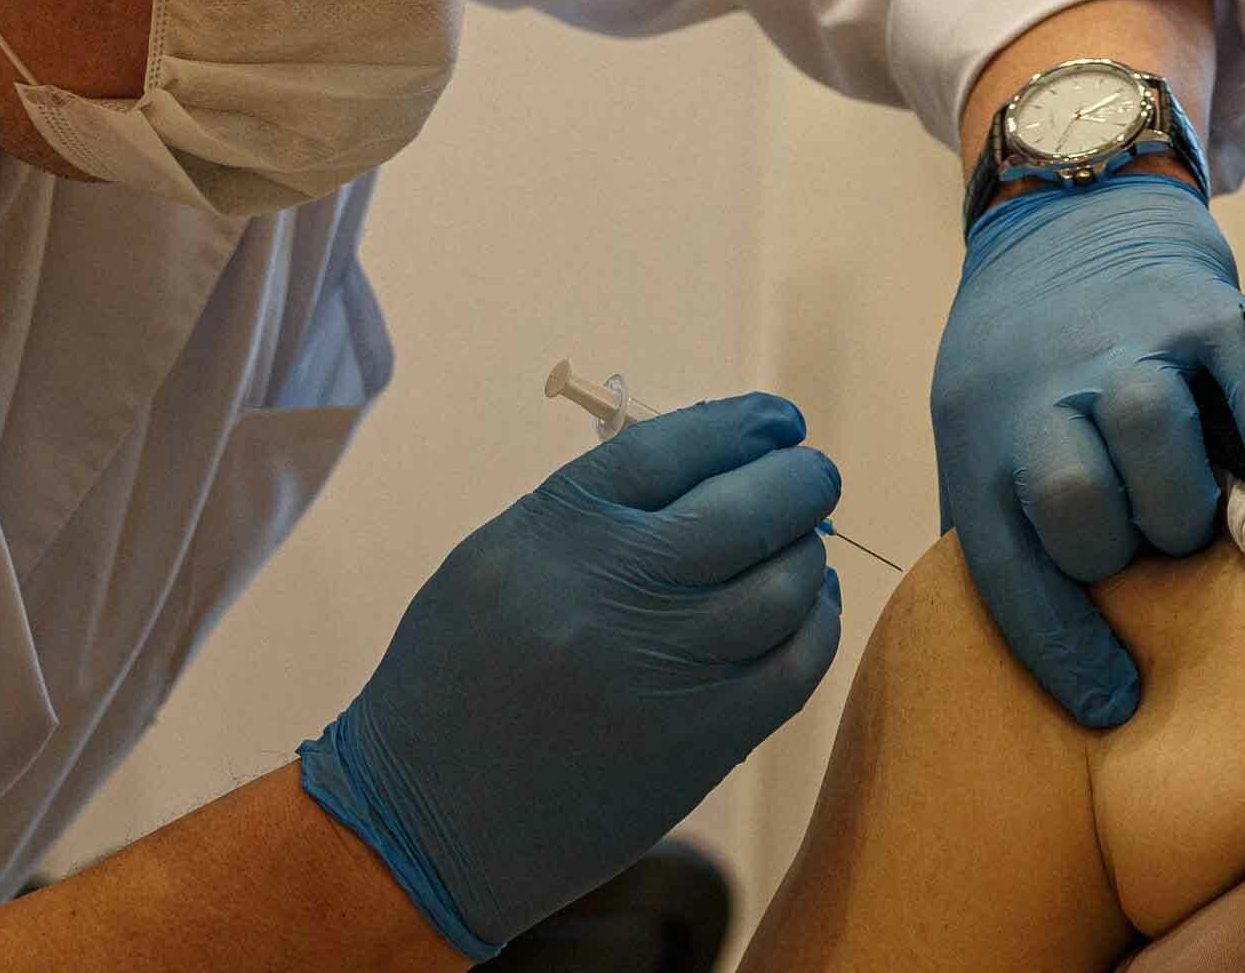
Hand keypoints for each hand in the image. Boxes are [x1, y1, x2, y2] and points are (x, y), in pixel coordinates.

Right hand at [298, 394, 843, 958]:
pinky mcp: (700, 743)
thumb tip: (711, 459)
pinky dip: (817, 624)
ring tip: (802, 545)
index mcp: (556, 531)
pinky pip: (796, 667)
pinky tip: (808, 609)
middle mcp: (616, 591)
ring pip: (786, 586)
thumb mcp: (499, 558)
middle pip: (750, 508)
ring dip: (809, 552)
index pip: (675, 446)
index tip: (779, 421)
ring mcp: (665, 670)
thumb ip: (595, 504)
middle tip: (812, 476)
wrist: (427, 822)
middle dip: (801, 480)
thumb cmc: (459, 676)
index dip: (742, 424)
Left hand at [931, 176, 1244, 727]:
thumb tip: (1046, 643)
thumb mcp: (974, 426)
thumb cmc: (1021, 350)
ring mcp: (1126, 342)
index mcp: (980, 436)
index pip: (1010, 572)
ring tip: (1192, 508)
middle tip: (1141, 549)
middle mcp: (1043, 390)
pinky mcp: (1203, 306)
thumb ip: (1001, 517)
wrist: (1067, 206)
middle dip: (1118, 552)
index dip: (1065, 654)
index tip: (1112, 704)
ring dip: (1182, 497)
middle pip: (1077, 504)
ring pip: (1151, 432)